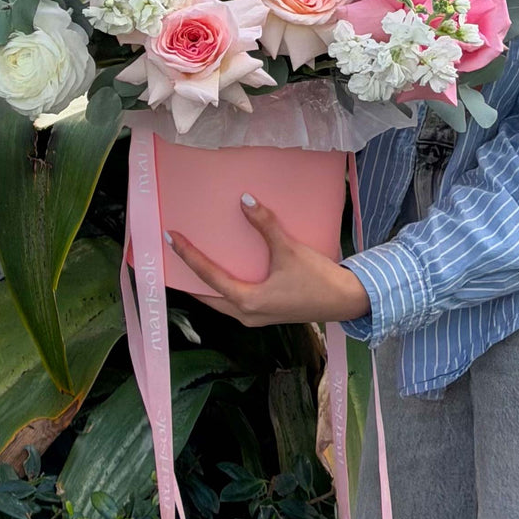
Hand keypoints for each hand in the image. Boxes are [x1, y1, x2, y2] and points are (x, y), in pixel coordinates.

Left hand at [166, 193, 371, 327]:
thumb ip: (265, 225)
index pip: (209, 277)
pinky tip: (225, 273)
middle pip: (207, 296)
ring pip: (220, 302)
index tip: (172, 238)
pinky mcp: (267, 314)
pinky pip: (234, 302)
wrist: (346, 301)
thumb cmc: (317, 279)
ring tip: (193, 265)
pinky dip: (223, 288)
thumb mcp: (289, 249)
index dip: (189, 256)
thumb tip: (245, 200)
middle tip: (174, 257)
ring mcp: (256, 318)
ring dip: (206, 285)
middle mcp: (247, 314)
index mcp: (248, 301)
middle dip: (188, 278)